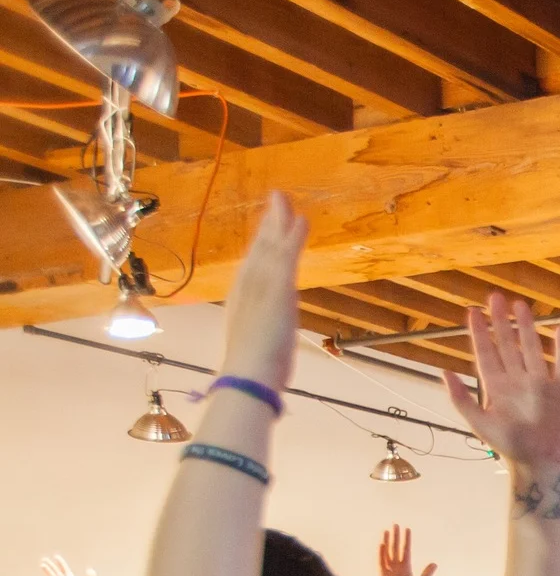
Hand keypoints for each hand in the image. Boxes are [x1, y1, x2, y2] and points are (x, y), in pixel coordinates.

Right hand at [220, 194, 306, 392]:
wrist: (248, 376)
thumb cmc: (251, 372)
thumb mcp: (253, 351)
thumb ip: (255, 344)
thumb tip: (251, 359)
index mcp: (242, 300)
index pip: (252, 265)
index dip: (260, 244)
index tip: (267, 227)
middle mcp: (247, 286)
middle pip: (259, 248)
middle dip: (268, 223)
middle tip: (276, 199)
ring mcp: (261, 285)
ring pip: (271, 245)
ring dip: (279, 220)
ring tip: (285, 199)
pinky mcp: (277, 287)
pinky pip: (287, 254)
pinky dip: (294, 235)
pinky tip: (302, 219)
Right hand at [377, 525, 434, 575]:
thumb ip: (426, 574)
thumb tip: (434, 564)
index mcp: (405, 568)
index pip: (406, 550)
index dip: (407, 540)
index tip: (408, 530)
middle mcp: (396, 567)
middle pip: (396, 548)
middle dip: (397, 536)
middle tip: (396, 524)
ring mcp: (388, 570)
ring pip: (388, 552)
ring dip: (388, 541)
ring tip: (388, 530)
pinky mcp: (382, 575)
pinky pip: (381, 562)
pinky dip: (381, 553)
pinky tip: (382, 544)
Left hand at [444, 293, 559, 476]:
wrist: (540, 464)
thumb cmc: (509, 446)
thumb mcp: (478, 422)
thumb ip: (461, 398)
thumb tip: (443, 371)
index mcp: (496, 387)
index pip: (485, 353)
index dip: (479, 332)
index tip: (472, 311)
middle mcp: (517, 381)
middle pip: (508, 344)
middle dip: (501, 321)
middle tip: (495, 297)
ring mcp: (541, 383)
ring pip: (532, 348)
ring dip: (527, 327)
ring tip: (520, 305)